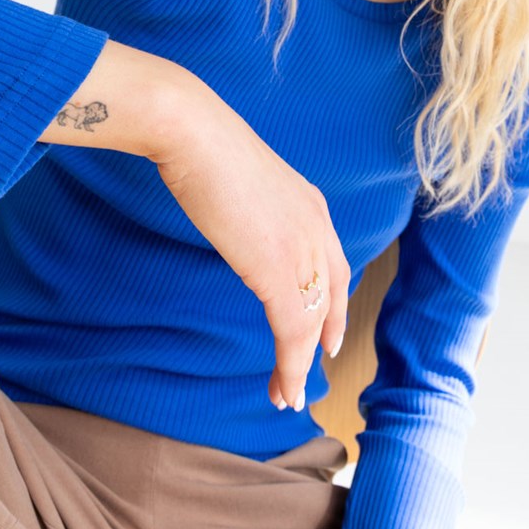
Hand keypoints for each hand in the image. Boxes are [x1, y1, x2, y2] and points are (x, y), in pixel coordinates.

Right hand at [153, 87, 349, 410]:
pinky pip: (293, 332)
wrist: (195, 135)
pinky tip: (282, 388)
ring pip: (313, 321)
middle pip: (333, 294)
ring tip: (287, 393)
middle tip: (319, 364)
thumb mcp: (245, 181)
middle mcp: (317, 228)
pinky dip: (290, 366)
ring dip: (301, 363)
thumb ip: (256, 209)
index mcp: (311, 205)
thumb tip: (242, 226)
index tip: (328, 328)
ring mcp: (303, 250)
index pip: (333, 263)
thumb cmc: (206, 148)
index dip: (333, 300)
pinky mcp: (280, 272)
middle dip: (326, 334)